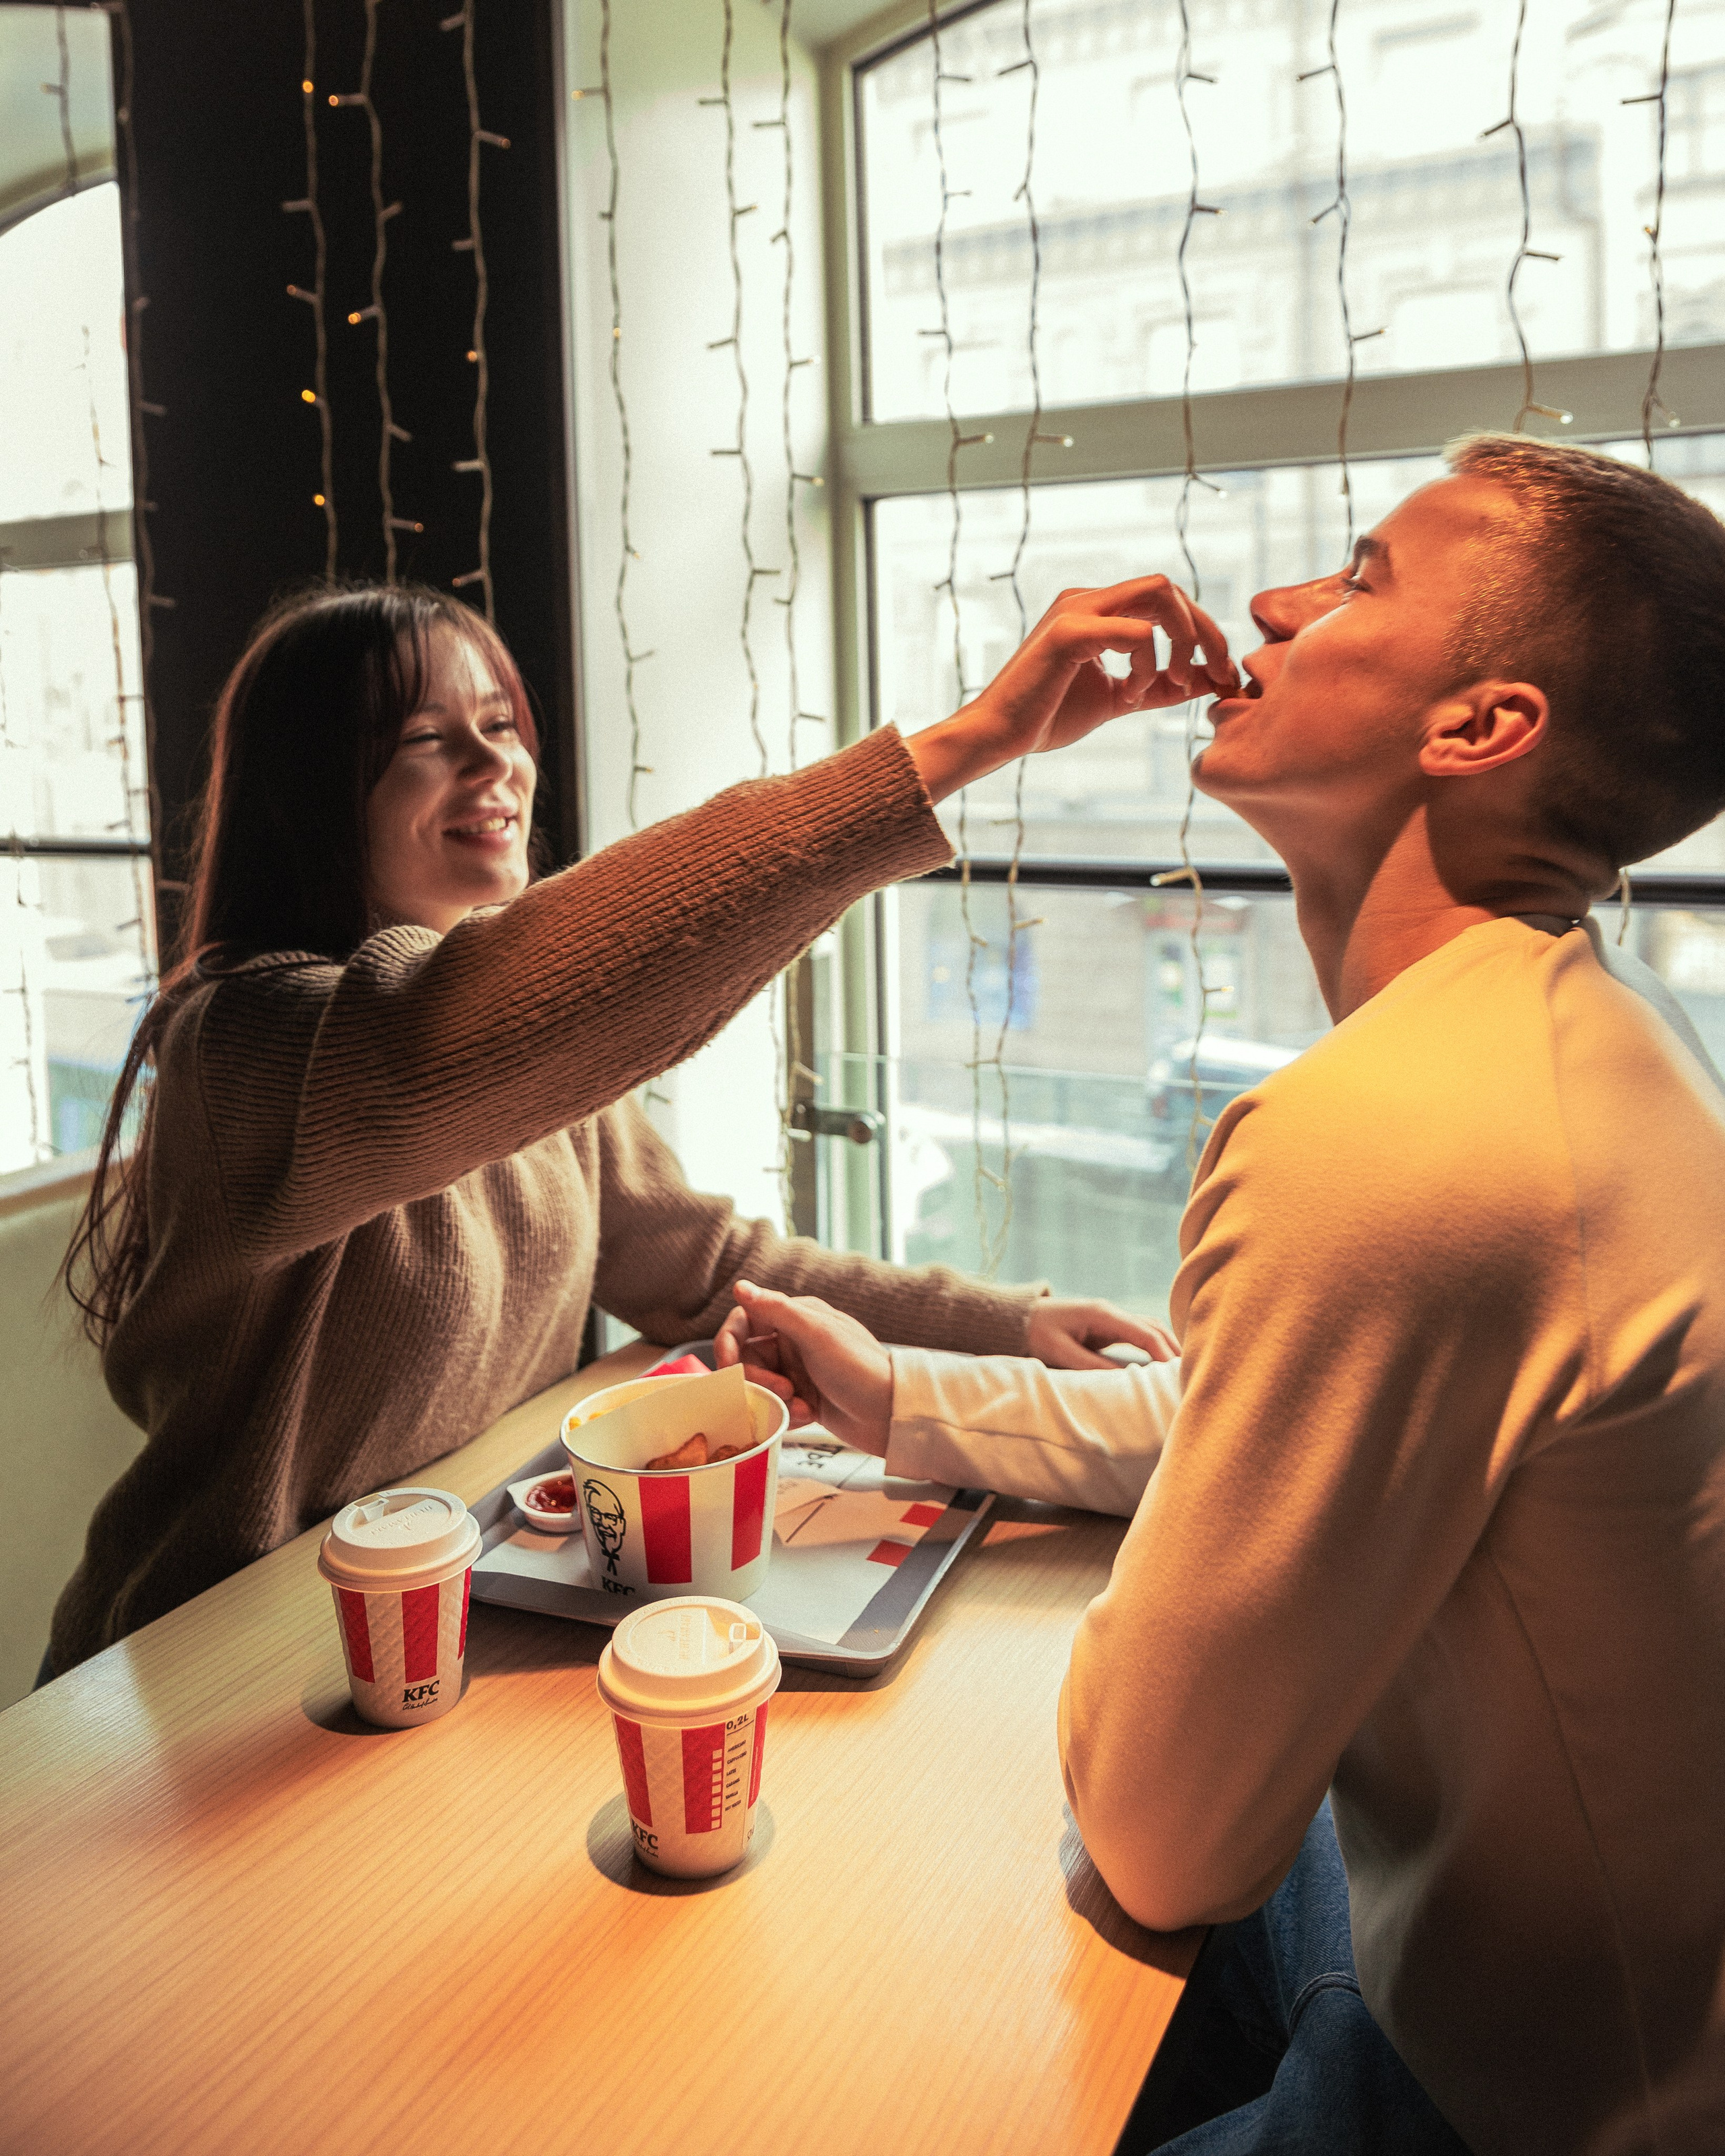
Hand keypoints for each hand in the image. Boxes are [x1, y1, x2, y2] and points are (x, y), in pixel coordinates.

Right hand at [719, 1280, 892, 1456]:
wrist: (892, 1414)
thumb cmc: (860, 1368)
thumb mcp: (817, 1334)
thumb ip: (776, 1310)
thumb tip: (739, 1286)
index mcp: (796, 1317)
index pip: (744, 1321)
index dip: (729, 1342)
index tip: (727, 1366)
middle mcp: (794, 1341)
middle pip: (747, 1358)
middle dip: (758, 1379)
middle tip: (783, 1391)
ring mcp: (798, 1371)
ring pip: (759, 1385)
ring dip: (774, 1400)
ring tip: (803, 1407)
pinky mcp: (803, 1398)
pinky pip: (775, 1405)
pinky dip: (786, 1413)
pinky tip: (809, 1416)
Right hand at [907, 574, 1237, 803]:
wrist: (999, 736)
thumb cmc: (1049, 716)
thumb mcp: (1121, 698)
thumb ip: (1162, 685)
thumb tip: (1207, 678)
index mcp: (1098, 609)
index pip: (1168, 600)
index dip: (1204, 632)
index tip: (1221, 674)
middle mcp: (1087, 598)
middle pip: (1171, 589)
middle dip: (1205, 631)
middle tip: (1216, 674)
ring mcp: (1076, 609)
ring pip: (1159, 594)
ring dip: (1181, 639)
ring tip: (1167, 683)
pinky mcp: (1068, 631)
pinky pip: (1135, 630)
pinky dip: (1146, 664)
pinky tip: (1131, 694)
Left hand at [1026, 1297, 1177, 1369]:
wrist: (1017, 1317)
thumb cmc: (1036, 1333)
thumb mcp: (1060, 1353)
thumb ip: (1092, 1366)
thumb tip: (1125, 1380)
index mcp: (1102, 1314)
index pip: (1144, 1332)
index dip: (1163, 1352)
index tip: (1176, 1372)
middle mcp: (1111, 1312)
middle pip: (1154, 1327)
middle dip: (1173, 1349)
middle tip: (1190, 1373)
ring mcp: (1110, 1317)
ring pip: (1150, 1328)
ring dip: (1167, 1346)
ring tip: (1181, 1370)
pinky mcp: (1107, 1326)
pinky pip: (1138, 1334)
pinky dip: (1155, 1345)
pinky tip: (1163, 1362)